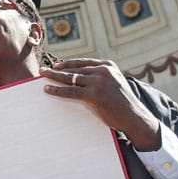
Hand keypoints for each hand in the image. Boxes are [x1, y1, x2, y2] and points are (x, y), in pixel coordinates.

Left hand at [39, 58, 160, 151]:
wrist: (134, 116)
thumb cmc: (123, 103)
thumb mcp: (114, 83)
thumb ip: (101, 78)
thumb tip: (80, 79)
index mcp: (107, 65)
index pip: (82, 62)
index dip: (67, 63)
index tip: (56, 65)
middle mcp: (102, 71)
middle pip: (74, 69)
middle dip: (57, 69)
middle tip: (43, 70)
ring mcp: (98, 82)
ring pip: (70, 78)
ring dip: (54, 77)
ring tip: (43, 77)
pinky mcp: (94, 95)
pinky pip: (71, 91)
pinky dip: (57, 90)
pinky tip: (47, 89)